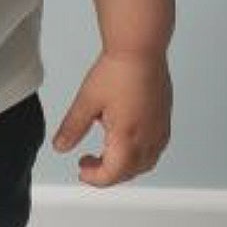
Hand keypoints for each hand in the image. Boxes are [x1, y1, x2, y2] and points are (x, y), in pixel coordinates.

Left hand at [50, 49, 171, 186]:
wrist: (140, 49)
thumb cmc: (118, 70)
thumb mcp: (86, 101)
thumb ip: (73, 128)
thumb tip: (61, 146)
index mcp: (127, 138)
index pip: (111, 174)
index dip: (94, 178)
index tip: (82, 170)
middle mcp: (148, 138)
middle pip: (128, 172)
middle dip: (107, 173)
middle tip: (89, 163)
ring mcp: (160, 130)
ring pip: (144, 163)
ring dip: (125, 166)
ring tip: (107, 153)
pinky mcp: (165, 120)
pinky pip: (155, 149)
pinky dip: (139, 154)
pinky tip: (126, 141)